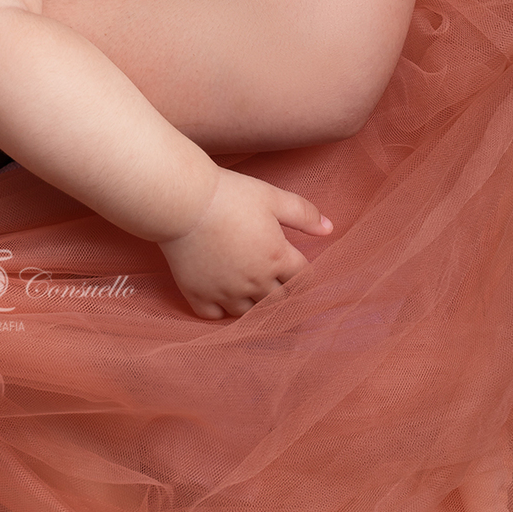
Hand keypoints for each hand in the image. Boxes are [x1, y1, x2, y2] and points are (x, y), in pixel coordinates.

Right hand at [159, 167, 331, 318]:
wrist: (183, 201)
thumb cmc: (229, 195)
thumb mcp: (272, 197)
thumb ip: (304, 214)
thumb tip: (330, 229)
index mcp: (277, 258)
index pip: (303, 280)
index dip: (302, 274)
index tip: (296, 270)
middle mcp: (255, 281)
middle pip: (279, 301)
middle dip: (282, 293)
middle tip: (277, 285)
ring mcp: (226, 291)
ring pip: (249, 313)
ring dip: (254, 305)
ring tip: (250, 291)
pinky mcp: (198, 294)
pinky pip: (214, 316)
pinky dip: (220, 311)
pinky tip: (221, 297)